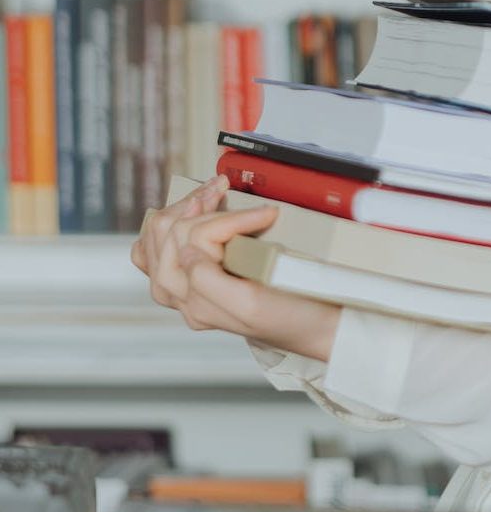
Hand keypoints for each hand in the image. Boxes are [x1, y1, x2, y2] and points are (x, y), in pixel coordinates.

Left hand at [131, 175, 340, 361]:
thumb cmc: (291, 316)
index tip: (267, 212)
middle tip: (224, 185)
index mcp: (199, 301)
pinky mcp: (194, 282)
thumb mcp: (252, 304)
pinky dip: (166, 228)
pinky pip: (156, 254)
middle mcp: (186, 298)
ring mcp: (186, 290)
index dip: (232, 218)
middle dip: (199, 203)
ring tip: (210, 191)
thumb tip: (187, 252)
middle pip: (172, 233)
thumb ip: (208, 282)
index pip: (198, 239)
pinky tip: (181, 216)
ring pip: (160, 237)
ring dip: (184, 207)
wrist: (312, 326)